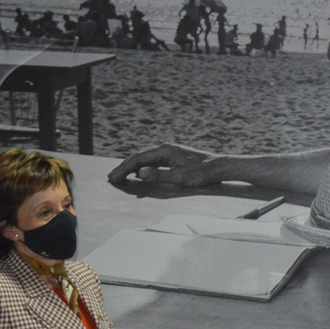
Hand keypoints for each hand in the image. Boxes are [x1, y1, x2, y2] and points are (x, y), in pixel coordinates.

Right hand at [107, 143, 222, 187]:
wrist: (218, 166)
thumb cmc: (201, 173)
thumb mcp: (180, 177)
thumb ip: (159, 175)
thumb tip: (139, 173)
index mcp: (164, 151)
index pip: (138, 159)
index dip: (124, 169)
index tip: (113, 179)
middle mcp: (164, 149)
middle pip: (138, 158)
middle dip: (124, 168)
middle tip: (110, 178)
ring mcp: (168, 153)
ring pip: (144, 160)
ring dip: (132, 169)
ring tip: (120, 178)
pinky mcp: (172, 158)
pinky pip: (153, 164)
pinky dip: (142, 170)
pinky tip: (138, 179)